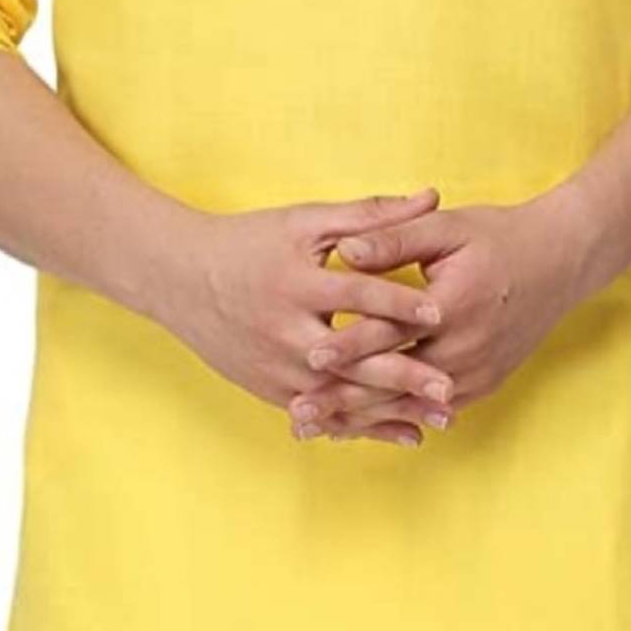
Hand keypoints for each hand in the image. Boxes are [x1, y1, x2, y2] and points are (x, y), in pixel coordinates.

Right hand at [158, 191, 455, 444]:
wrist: (181, 279)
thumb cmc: (249, 242)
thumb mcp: (307, 222)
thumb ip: (372, 215)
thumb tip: (431, 197)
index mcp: (297, 285)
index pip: (356, 296)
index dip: (399, 303)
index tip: (442, 313)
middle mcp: (285, 333)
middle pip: (354, 359)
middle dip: (404, 375)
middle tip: (450, 388)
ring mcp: (278, 369)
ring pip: (343, 397)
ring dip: (394, 411)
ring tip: (441, 421)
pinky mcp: (272, 392)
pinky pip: (325, 415)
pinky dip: (365, 426)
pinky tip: (403, 433)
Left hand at [288, 189, 593, 440]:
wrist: (562, 261)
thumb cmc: (499, 237)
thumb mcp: (446, 227)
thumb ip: (394, 239)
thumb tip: (346, 250)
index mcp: (454, 304)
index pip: (391, 330)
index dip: (348, 345)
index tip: (308, 358)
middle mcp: (467, 347)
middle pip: (394, 381)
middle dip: (344, 399)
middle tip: (298, 413)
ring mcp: (478, 372)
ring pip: (410, 406)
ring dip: (363, 419)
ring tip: (317, 430)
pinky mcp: (484, 385)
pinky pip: (432, 412)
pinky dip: (394, 420)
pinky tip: (358, 428)